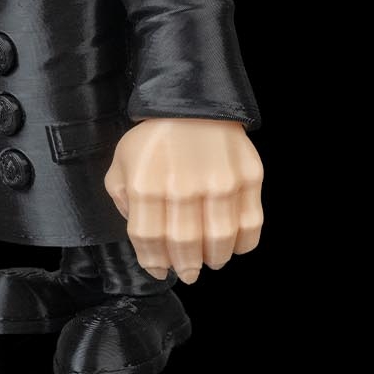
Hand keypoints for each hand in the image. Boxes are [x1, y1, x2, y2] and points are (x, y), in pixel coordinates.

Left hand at [104, 119, 263, 283]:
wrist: (194, 101)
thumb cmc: (156, 136)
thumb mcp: (123, 161)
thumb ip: (122, 199)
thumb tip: (142, 236)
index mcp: (145, 185)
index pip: (149, 240)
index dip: (153, 262)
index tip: (160, 270)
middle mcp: (182, 187)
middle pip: (184, 245)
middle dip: (185, 267)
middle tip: (188, 272)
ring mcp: (219, 183)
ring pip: (219, 241)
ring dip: (215, 258)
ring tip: (211, 260)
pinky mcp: (248, 177)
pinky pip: (251, 224)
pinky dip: (244, 243)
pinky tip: (235, 244)